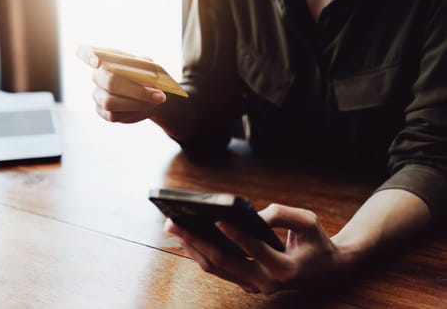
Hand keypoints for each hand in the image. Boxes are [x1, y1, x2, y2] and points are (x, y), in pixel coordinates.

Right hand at [76, 45, 166, 122]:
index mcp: (107, 58)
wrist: (155, 96)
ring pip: (110, 101)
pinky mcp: (102, 111)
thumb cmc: (150, 77)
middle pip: (108, 80)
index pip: (86, 51)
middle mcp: (98, 75)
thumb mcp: (152, 67)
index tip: (96, 61)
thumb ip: (145, 66)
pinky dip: (132, 111)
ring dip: (136, 102)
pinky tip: (145, 107)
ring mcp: (98, 94)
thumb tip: (140, 72)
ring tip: (157, 100)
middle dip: (135, 89)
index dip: (87, 55)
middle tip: (159, 95)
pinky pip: (113, 114)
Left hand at [165, 204, 344, 293]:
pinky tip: (187, 235)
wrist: (324, 270)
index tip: (217, 219)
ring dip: (192, 247)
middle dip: (197, 241)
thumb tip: (250, 215)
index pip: (256, 250)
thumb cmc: (315, 242)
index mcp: (285, 268)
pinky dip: (201, 251)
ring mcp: (253, 285)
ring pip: (216, 267)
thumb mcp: (308, 221)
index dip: (237, 235)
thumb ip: (281, 215)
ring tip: (173, 227)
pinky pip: (218, 268)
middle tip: (175, 223)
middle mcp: (266, 282)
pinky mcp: (245, 281)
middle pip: (224, 262)